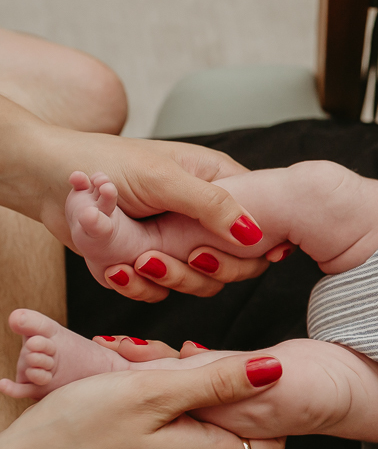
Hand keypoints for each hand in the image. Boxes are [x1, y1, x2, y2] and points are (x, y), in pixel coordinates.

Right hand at [0, 355, 285, 448]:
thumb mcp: (157, 391)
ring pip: (210, 423)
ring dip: (195, 391)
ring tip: (160, 366)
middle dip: (227, 390)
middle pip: (241, 428)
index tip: (237, 373)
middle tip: (189, 360)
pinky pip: (183, 428)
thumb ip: (219, 381)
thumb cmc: (83, 427)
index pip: (275, 444)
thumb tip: (274, 369)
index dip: (266, 405)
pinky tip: (147, 382)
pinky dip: (174, 402)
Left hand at [27, 124, 276, 299]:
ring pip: (199, 281)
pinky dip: (141, 286)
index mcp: (219, 184)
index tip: (246, 253)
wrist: (46, 176)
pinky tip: (119, 271)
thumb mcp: (164, 178)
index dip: (255, 244)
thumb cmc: (105, 161)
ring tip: (137, 262)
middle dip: (204, 268)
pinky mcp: (150, 258)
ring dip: (168, 278)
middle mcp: (203, 216)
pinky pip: (161, 288)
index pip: (259, 221)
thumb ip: (212, 205)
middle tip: (181, 256)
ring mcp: (177, 240)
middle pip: (233, 262)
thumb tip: (256, 235)